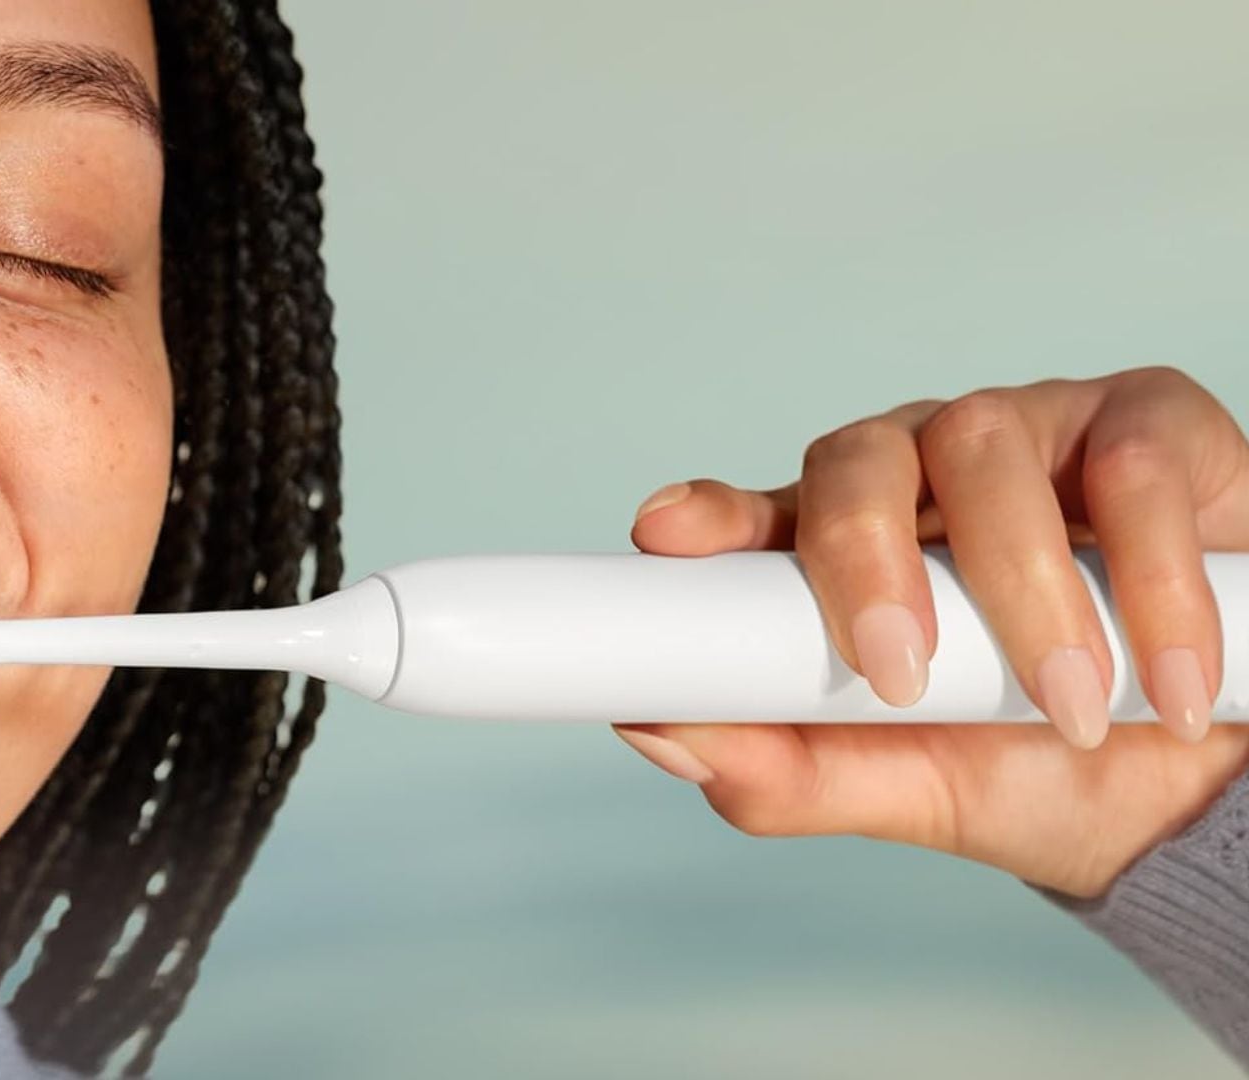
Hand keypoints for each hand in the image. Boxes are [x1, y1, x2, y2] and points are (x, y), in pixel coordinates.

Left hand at [616, 366, 1248, 897]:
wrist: (1210, 788)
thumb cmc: (1046, 764)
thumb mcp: (916, 784)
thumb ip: (792, 771)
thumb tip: (656, 735)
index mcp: (852, 547)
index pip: (763, 513)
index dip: (714, 518)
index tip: (665, 539)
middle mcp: (926, 473)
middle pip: (857, 458)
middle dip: (864, 559)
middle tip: (898, 676)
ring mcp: (1032, 435)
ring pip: (986, 451)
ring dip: (1030, 598)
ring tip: (1078, 713)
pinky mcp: (1149, 426)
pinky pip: (1133, 464)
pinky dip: (1156, 585)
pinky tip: (1174, 684)